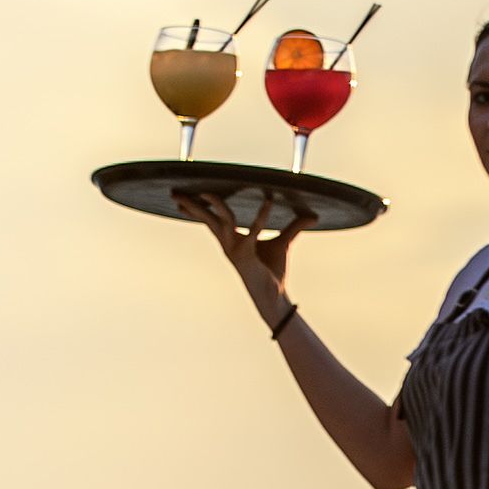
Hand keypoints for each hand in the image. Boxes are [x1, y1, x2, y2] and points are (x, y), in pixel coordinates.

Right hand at [174, 187, 317, 320]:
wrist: (274, 296)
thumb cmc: (273, 271)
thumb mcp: (283, 243)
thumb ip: (294, 227)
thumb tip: (313, 216)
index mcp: (231, 241)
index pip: (211, 220)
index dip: (197, 209)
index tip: (182, 199)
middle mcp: (228, 244)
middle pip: (206, 219)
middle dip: (191, 205)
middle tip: (175, 193)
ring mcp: (234, 250)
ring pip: (220, 221)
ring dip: (215, 205)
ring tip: (209, 192)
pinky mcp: (246, 256)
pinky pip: (252, 232)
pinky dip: (261, 217)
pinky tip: (269, 202)